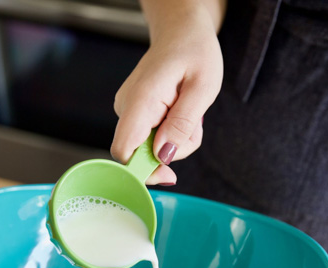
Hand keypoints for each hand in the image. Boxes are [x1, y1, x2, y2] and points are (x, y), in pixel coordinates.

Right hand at [111, 7, 222, 184]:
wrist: (182, 31)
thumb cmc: (195, 53)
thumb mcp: (203, 88)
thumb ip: (183, 123)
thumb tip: (164, 155)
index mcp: (141, 101)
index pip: (124, 151)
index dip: (143, 172)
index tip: (170, 175)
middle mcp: (126, 107)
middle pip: (143, 155)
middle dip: (174, 151)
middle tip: (195, 125)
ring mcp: (128, 111)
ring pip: (152, 148)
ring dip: (178, 140)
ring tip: (191, 112)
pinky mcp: (134, 114)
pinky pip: (154, 138)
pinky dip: (173, 132)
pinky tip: (181, 111)